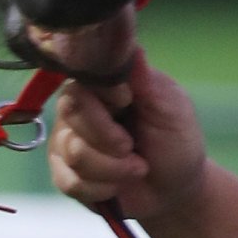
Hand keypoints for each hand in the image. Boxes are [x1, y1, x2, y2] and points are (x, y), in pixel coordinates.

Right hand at [49, 52, 207, 224]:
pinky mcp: (63, 173)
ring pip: (73, 152)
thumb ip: (148, 82)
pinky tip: (116, 187)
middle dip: (109, 139)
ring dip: (113, 169)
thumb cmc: (175, 142)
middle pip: (71, 113)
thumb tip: (132, 48)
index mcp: (103, 86)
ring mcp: (66, 140)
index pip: (84, 80)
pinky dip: (101, 189)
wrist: (173, 190)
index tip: (129, 104)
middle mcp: (78, 108)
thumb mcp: (171, 109)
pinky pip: (69, 181)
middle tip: (133, 147)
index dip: (105, 99)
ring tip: (135, 168)